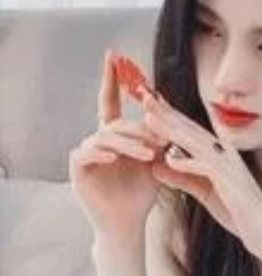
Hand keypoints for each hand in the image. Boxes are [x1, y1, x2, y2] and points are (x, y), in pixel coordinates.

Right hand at [68, 49, 169, 240]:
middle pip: (117, 122)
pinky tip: (112, 157)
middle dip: (139, 130)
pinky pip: (85, 154)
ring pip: (105, 137)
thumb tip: (169, 107)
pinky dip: (101, 154)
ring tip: (148, 156)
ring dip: (129, 144)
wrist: (129, 221)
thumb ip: (161, 133)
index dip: (113, 77)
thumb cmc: (144, 189)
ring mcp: (85, 152)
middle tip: (161, 142)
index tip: (114, 54)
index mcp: (116, 132)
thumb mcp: (158, 157)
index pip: (112, 99)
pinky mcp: (77, 168)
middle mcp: (98, 138)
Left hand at [141, 91, 261, 259]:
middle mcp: (226, 155)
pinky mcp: (231, 183)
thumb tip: (156, 166)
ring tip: (149, 119)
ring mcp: (230, 167)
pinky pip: (206, 168)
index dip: (170, 115)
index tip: (150, 104)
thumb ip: (182, 178)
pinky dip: (187, 161)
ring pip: (195, 143)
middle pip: (191, 129)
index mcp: (221, 154)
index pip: (191, 130)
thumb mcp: (204, 192)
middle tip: (145, 97)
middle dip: (167, 113)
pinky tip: (169, 157)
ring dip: (172, 130)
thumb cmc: (239, 213)